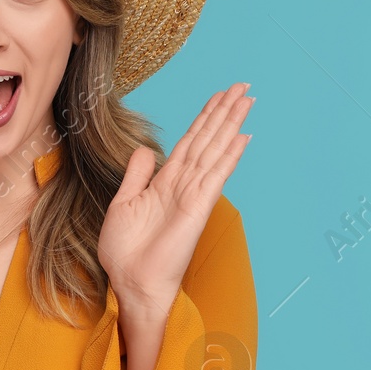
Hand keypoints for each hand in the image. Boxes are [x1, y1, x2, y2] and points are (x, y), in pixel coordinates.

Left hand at [98, 82, 253, 320]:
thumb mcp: (124, 203)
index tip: (220, 96)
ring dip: (231, 124)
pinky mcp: (197, 207)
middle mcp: (183, 184)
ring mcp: (193, 194)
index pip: (190, 142)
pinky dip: (229, 156)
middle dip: (224, 112)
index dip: (205, 118)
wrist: (132, 283)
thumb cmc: (126, 251)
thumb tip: (146, 149)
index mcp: (165, 182)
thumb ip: (137, 175)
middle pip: (208, 139)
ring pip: (214, 150)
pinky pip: (215, 175)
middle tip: (243, 87)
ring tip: (246, 100)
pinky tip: (242, 137)